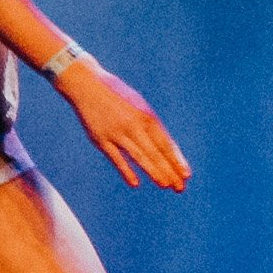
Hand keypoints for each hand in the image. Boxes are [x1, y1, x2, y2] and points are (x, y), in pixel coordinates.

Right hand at [50, 52, 189, 188]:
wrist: (86, 84)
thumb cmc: (116, 96)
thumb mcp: (137, 106)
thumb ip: (149, 126)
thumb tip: (164, 148)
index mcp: (145, 116)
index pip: (165, 143)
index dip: (176, 160)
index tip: (186, 175)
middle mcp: (133, 124)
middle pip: (155, 152)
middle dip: (169, 171)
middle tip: (179, 187)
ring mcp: (116, 132)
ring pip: (139, 156)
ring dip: (153, 172)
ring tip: (164, 185)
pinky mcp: (100, 138)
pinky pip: (115, 157)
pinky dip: (126, 170)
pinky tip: (135, 183)